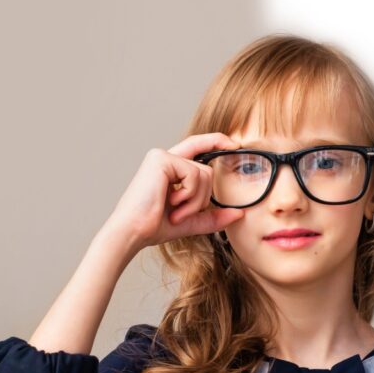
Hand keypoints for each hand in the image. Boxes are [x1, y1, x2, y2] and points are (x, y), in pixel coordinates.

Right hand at [104, 133, 245, 249]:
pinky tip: (172, 202)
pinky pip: (195, 174)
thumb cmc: (154, 226)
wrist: (133, 231)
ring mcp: (162, 156)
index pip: (197, 146)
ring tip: (175, 211)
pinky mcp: (162, 159)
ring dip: (195, 200)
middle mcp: (165, 158)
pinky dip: (189, 194)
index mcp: (170, 169)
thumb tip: (240, 213)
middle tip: (181, 213)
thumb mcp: (191, 221)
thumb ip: (213, 216)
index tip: (234, 144)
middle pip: (208, 170)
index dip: (215, 141)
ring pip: (204, 174)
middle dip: (202, 197)